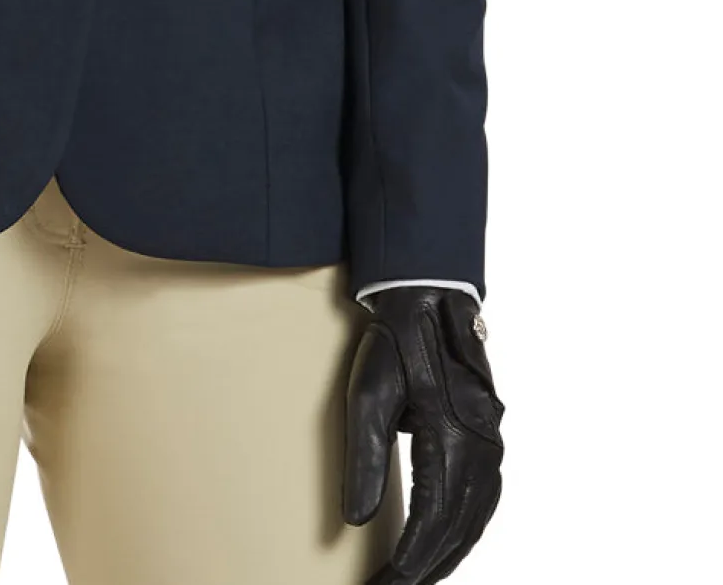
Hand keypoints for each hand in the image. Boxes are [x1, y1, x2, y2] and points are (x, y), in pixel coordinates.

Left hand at [343, 283, 503, 582]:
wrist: (426, 292)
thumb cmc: (392, 340)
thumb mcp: (367, 394)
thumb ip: (365, 459)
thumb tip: (356, 522)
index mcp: (453, 435)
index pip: (434, 519)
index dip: (411, 560)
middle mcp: (482, 443)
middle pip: (459, 527)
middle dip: (428, 567)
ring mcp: (491, 439)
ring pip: (477, 517)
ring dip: (449, 554)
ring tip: (417, 578)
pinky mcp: (488, 433)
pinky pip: (484, 498)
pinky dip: (466, 529)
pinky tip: (449, 544)